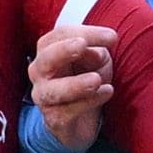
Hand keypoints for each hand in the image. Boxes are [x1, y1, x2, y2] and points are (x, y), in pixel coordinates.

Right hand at [28, 24, 115, 152]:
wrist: (81, 119)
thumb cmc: (86, 79)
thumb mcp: (96, 61)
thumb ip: (96, 53)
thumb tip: (98, 52)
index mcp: (48, 51)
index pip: (61, 35)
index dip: (85, 33)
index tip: (113, 37)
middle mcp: (40, 72)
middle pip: (46, 59)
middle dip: (63, 51)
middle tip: (82, 45)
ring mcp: (44, 97)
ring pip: (52, 91)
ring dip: (75, 84)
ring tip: (96, 80)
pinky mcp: (54, 119)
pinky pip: (67, 111)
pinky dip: (88, 101)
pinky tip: (107, 92)